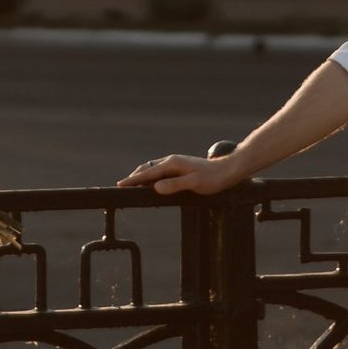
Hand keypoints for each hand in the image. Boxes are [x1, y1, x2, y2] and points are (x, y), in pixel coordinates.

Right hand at [122, 150, 249, 197]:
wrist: (227, 170)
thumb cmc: (212, 178)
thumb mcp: (193, 184)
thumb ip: (174, 185)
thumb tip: (156, 187)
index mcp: (172, 164)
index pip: (148, 173)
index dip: (133, 180)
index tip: (120, 185)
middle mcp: (172, 161)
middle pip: (147, 168)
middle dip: (134, 177)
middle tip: (122, 186)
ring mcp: (175, 163)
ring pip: (153, 169)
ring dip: (142, 176)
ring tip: (133, 185)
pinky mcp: (180, 167)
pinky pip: (160, 171)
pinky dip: (151, 176)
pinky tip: (152, 183)